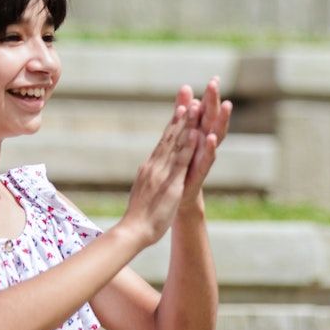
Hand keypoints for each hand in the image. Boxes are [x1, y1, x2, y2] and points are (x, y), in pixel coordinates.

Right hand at [117, 88, 200, 246]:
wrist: (132, 230)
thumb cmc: (138, 217)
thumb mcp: (143, 191)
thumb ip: (147, 179)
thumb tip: (148, 171)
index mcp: (150, 168)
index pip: (163, 142)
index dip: (172, 125)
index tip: (180, 108)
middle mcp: (155, 166)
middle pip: (169, 137)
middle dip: (180, 117)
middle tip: (189, 98)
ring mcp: (162, 173)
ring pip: (176, 144)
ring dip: (186, 125)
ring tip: (194, 107)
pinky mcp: (171, 183)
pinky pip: (182, 162)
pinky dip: (189, 147)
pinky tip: (197, 135)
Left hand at [179, 76, 232, 212]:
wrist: (180, 196)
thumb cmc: (183, 163)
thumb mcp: (182, 134)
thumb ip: (184, 112)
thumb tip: (186, 87)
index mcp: (200, 133)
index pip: (207, 112)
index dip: (211, 96)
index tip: (215, 78)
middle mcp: (205, 144)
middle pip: (212, 119)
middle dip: (214, 102)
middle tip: (216, 84)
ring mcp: (204, 158)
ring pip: (215, 136)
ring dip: (220, 121)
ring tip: (226, 105)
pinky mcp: (200, 173)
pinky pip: (207, 159)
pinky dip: (209, 148)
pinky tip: (211, 137)